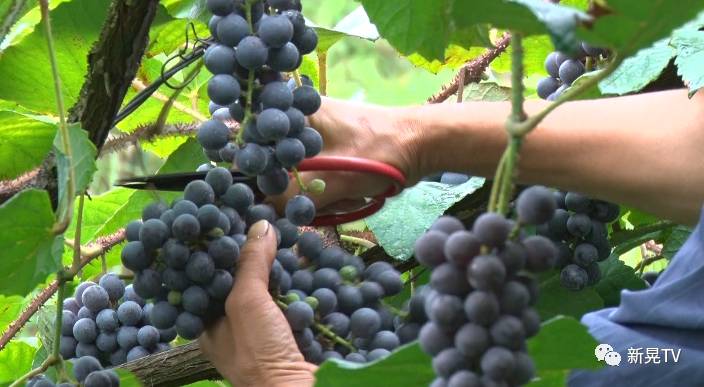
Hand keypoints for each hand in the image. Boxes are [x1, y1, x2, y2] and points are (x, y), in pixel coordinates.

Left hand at [199, 220, 316, 386]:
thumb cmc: (260, 352)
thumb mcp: (247, 302)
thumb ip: (251, 264)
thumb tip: (261, 225)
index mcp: (210, 328)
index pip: (210, 282)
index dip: (221, 255)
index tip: (233, 227)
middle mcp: (233, 334)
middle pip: (241, 288)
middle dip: (255, 262)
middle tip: (264, 233)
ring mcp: (264, 339)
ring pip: (269, 297)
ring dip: (280, 275)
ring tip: (287, 244)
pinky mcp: (290, 342)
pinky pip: (292, 309)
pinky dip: (300, 291)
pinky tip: (307, 272)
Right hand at [276, 98, 426, 209]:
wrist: (423, 145)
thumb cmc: (379, 153)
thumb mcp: (333, 179)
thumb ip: (293, 196)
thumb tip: (266, 212)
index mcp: (293, 114)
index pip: (258, 147)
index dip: (267, 177)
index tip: (287, 196)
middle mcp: (298, 122)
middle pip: (277, 170)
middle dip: (302, 194)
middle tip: (331, 199)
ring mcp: (314, 139)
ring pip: (297, 181)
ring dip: (322, 198)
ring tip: (350, 196)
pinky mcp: (328, 154)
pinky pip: (316, 182)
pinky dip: (332, 194)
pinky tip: (354, 195)